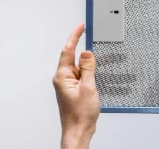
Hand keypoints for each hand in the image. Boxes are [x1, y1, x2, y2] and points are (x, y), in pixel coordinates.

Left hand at [53, 23, 99, 148]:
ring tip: (97, 75)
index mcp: (62, 76)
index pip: (68, 50)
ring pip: (79, 68)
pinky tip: (95, 79)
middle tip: (94, 46)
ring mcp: (68, 85)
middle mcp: (63, 79)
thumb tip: (86, 53)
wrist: (78, 132)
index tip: (80, 26)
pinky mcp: (73, 90)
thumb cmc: (80, 115)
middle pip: (73, 58)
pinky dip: (89, 75)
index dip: (74, 36)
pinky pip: (81, 77)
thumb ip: (87, 68)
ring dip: (88, 67)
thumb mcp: (88, 88)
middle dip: (84, 53)